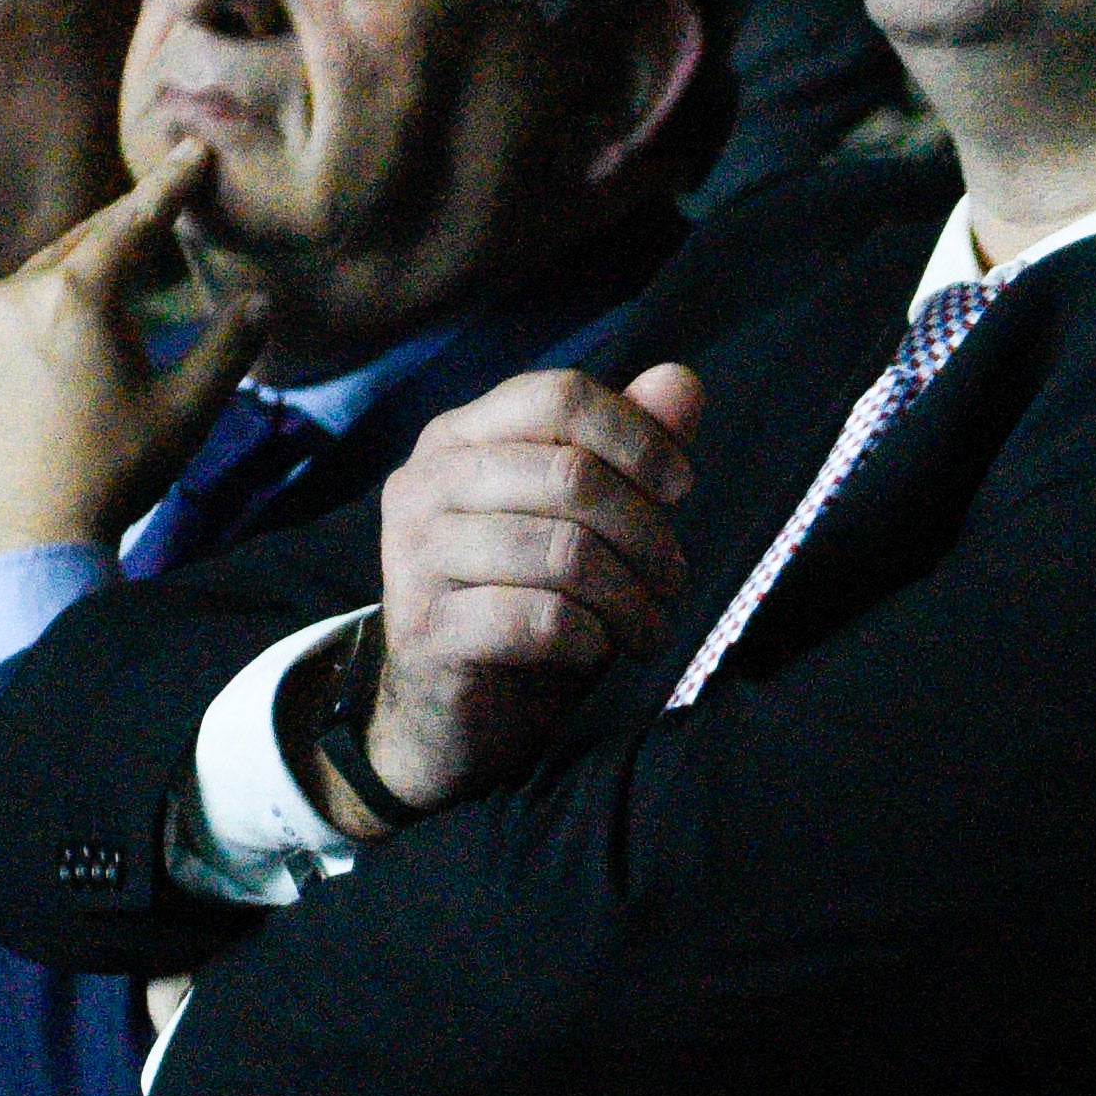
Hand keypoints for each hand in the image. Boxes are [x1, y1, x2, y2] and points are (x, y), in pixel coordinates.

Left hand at [0, 146, 256, 571]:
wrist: (21, 546)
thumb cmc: (115, 472)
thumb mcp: (189, 411)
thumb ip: (228, 348)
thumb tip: (258, 303)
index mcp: (77, 293)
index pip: (134, 223)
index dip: (170, 187)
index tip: (192, 151)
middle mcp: (12, 297)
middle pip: (75, 247)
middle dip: (116, 231)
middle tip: (149, 215)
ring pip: (25, 292)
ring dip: (64, 288)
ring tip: (95, 302)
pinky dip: (20, 340)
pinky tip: (41, 372)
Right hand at [343, 359, 708, 825]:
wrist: (451, 712)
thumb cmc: (526, 599)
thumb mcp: (584, 520)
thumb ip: (627, 447)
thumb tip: (682, 382)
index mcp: (459, 437)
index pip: (558, 396)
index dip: (637, 435)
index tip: (681, 488)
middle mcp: (423, 483)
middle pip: (572, 474)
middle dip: (647, 533)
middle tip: (671, 581)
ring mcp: (413, 556)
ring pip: (564, 552)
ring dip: (630, 597)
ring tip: (645, 626)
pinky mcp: (424, 629)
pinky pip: (539, 619)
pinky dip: (589, 639)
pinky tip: (595, 649)